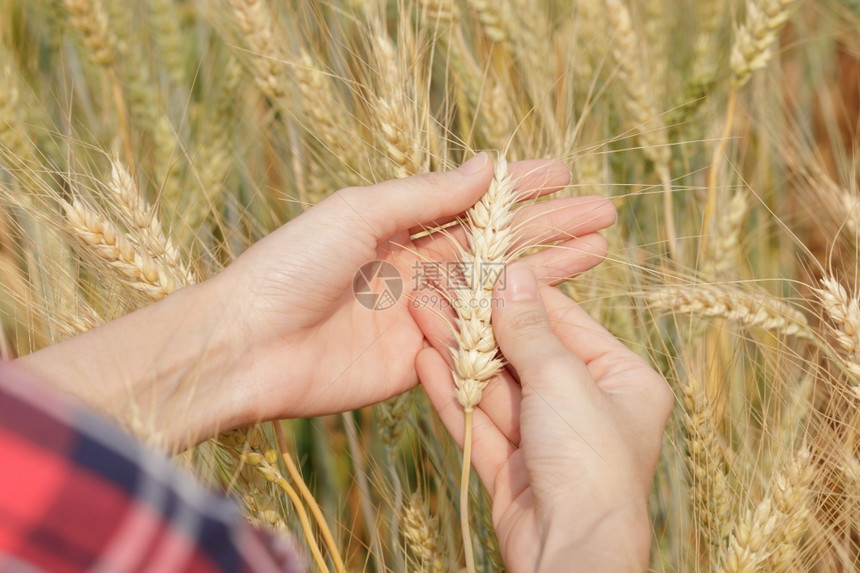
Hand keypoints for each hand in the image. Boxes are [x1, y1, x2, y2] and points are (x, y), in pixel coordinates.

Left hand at [216, 153, 616, 421]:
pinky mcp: (420, 361)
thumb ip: (424, 195)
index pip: (472, 204)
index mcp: (397, 227)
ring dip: (546, 274)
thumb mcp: (359, 213)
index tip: (564, 175)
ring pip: (496, 292)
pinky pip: (474, 343)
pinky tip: (553, 314)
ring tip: (597, 253)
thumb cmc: (292, 267)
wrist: (249, 345)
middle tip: (602, 215)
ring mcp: (421, 316)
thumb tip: (485, 165)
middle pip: (497, 246)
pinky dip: (512, 328)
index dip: (519, 189)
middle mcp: (415, 269)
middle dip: (549, 229)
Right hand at [415, 264, 671, 571]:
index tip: (481, 268)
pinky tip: (425, 362)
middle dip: (479, 325)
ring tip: (421, 315)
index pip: (564, 323)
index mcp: (624, 381)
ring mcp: (550, 443)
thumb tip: (513, 274)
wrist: (572, 552)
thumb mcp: (563, 379)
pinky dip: (453, 395)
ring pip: (497, 389)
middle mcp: (589, 409)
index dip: (518, 296)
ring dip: (458, 354)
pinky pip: (482, 423)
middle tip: (438, 291)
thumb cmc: (590, 461)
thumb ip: (531, 328)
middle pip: (525, 355)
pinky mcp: (515, 471)